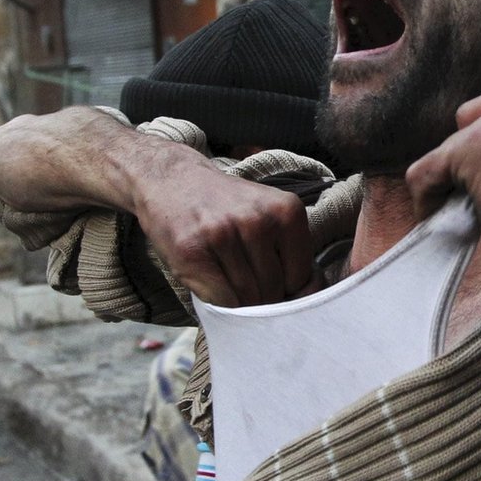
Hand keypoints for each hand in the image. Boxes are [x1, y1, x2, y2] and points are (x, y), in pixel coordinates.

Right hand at [0, 107, 311, 306]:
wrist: (168, 178)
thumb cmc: (224, 207)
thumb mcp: (267, 216)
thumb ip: (292, 254)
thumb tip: (312, 302)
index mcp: (287, 211)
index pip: (304, 278)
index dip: (292, 296)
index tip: (280, 297)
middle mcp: (258, 220)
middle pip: (275, 291)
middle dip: (263, 301)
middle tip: (246, 287)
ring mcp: (223, 234)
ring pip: (248, 298)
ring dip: (239, 302)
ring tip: (227, 279)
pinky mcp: (192, 250)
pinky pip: (220, 298)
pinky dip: (218, 301)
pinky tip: (210, 281)